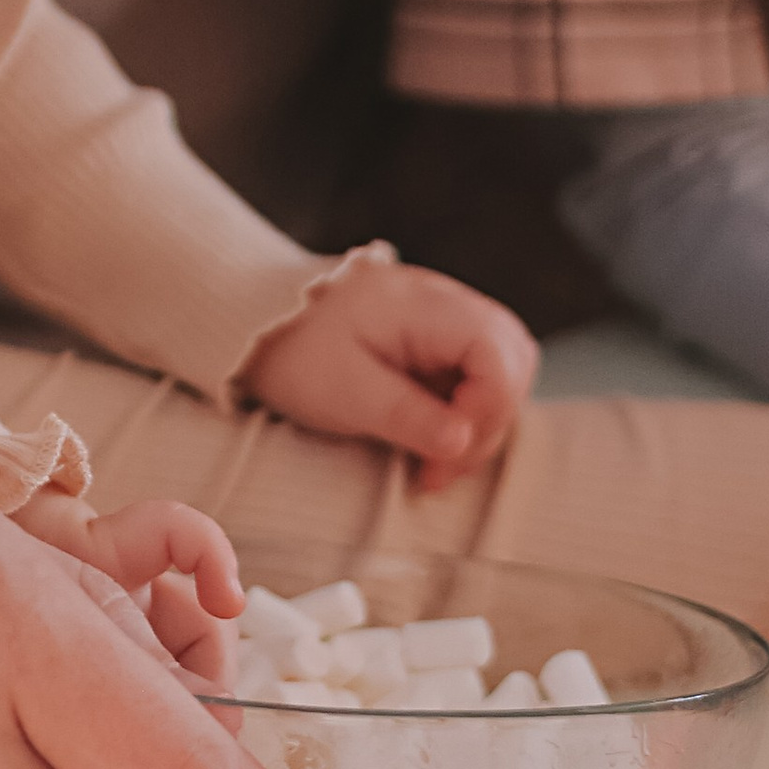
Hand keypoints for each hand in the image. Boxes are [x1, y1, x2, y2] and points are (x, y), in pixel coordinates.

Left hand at [244, 250, 535, 490]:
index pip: (497, 352)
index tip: (447, 455)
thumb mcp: (345, 393)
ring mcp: (442, 315)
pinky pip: (475, 372)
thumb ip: (408, 415)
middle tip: (442, 467)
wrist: (256, 326)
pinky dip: (464, 410)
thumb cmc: (295, 353)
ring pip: (502, 365)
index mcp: (423, 304)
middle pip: (512, 356)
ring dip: (480, 418)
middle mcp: (443, 300)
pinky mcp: (435, 337)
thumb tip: (464, 442)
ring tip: (436, 460)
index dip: (487, 411)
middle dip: (490, 419)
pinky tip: (431, 439)